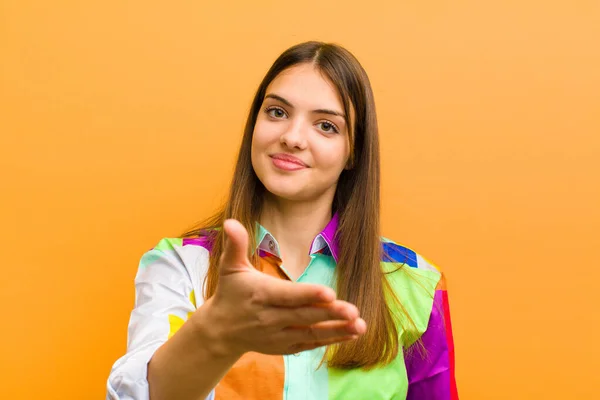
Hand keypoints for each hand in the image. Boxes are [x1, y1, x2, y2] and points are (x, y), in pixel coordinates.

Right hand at [194, 219, 365, 357]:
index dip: (308, 294)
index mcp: (261, 295)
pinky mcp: (286, 345)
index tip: (330, 292)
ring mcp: (279, 334)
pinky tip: (352, 333)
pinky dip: (331, 339)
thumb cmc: (229, 293)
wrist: (220, 331)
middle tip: (353, 310)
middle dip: (330, 314)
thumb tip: (231, 221)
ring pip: (311, 333)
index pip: (287, 295)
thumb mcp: (229, 267)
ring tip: (360, 325)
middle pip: (304, 315)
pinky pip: (310, 343)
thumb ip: (235, 245)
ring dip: (337, 330)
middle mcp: (271, 318)